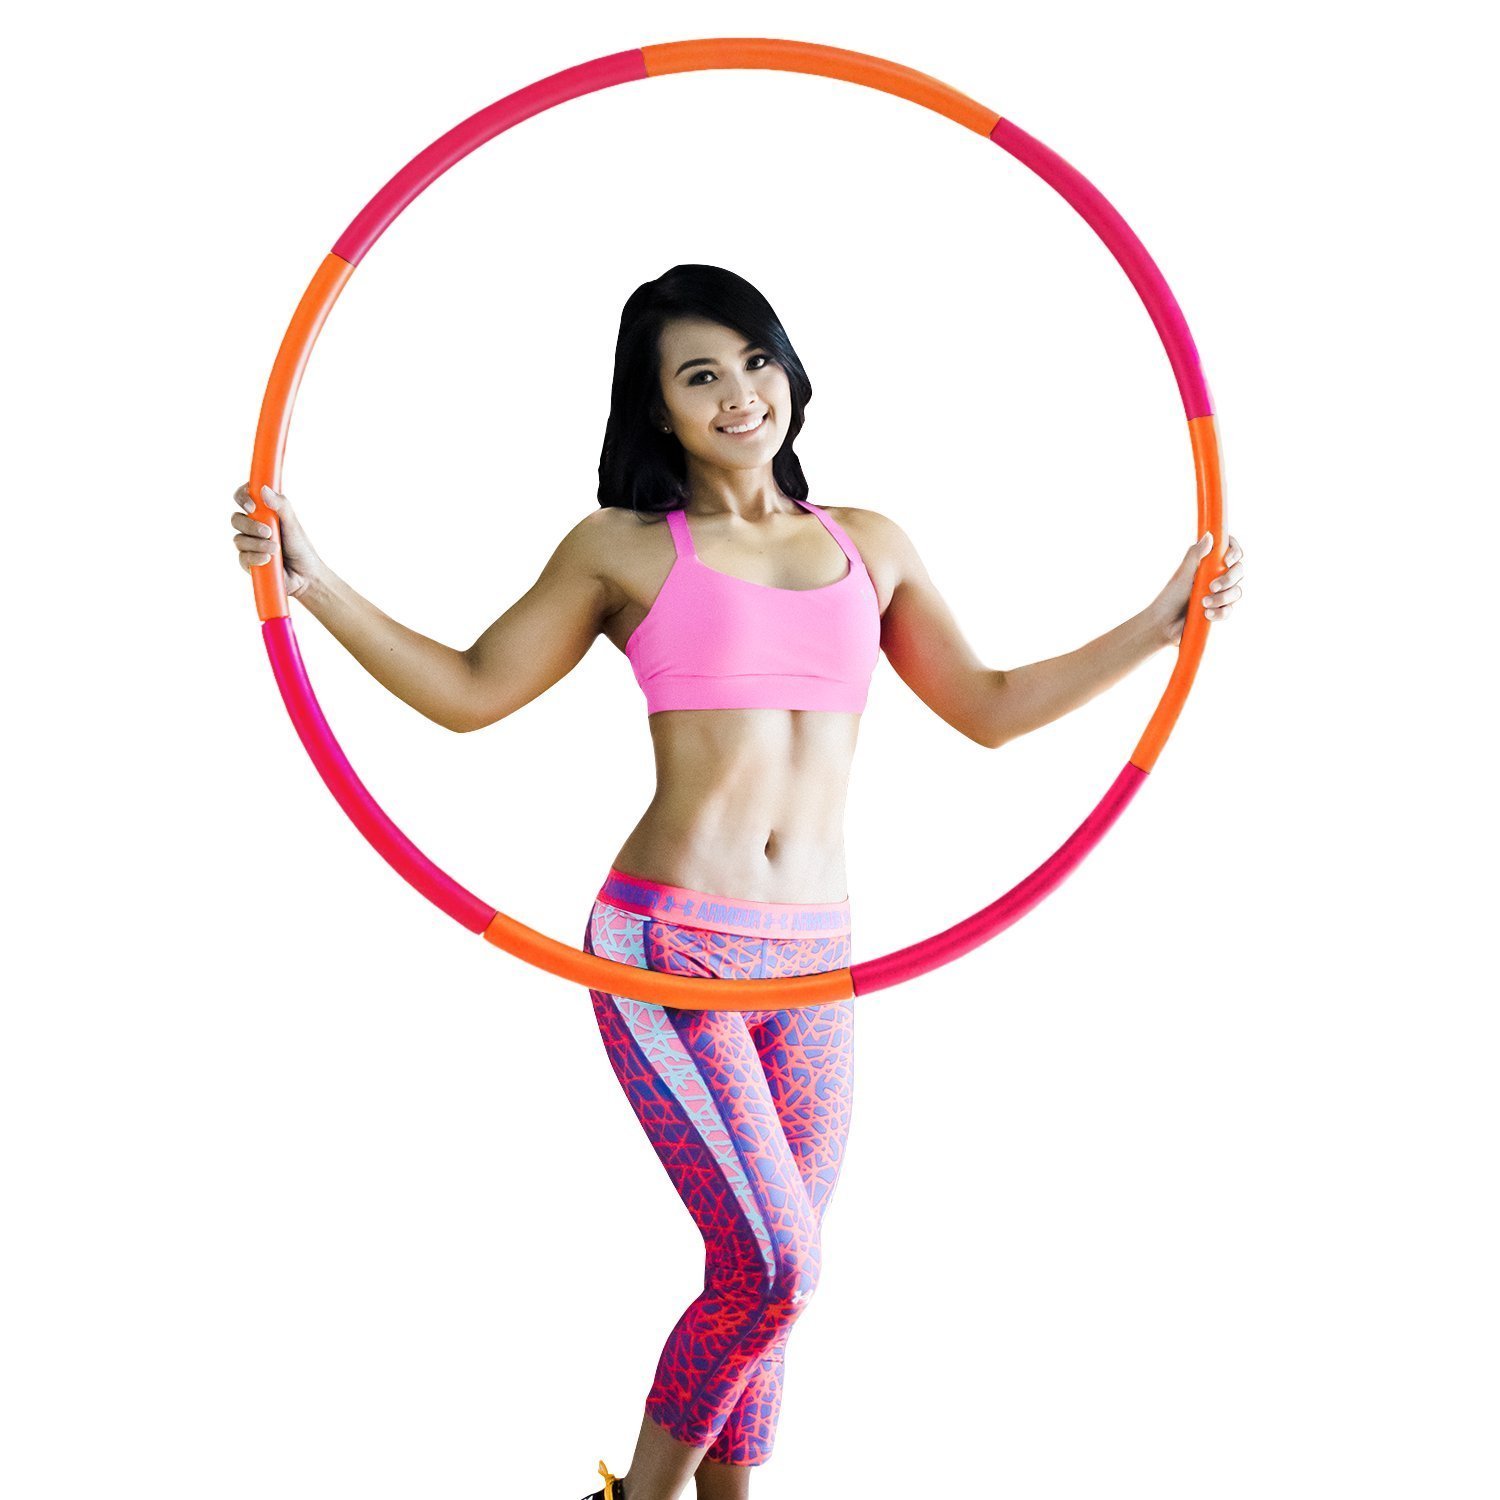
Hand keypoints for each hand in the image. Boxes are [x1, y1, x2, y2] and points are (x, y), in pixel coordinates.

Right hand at [231, 482, 324, 598]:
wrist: (305, 574)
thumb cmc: (300, 546)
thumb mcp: (293, 524)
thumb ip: (281, 505)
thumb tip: (263, 489)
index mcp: (261, 513)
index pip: (243, 497)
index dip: (242, 497)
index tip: (252, 506)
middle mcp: (251, 527)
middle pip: (235, 519)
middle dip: (250, 525)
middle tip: (269, 532)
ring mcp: (248, 544)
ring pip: (238, 540)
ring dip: (257, 544)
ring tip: (276, 549)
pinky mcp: (247, 562)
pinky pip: (242, 557)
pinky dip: (255, 557)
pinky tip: (268, 559)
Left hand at [1151, 531, 1245, 646]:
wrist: (1164, 624)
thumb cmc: (1170, 597)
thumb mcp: (1182, 574)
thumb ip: (1195, 555)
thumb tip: (1209, 535)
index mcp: (1209, 564)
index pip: (1231, 552)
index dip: (1234, 552)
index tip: (1227, 560)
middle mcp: (1217, 576)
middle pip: (1239, 571)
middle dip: (1228, 579)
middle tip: (1212, 587)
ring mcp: (1220, 593)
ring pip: (1236, 591)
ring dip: (1222, 598)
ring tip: (1203, 603)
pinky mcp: (1220, 609)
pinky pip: (1229, 609)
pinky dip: (1220, 612)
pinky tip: (1207, 614)